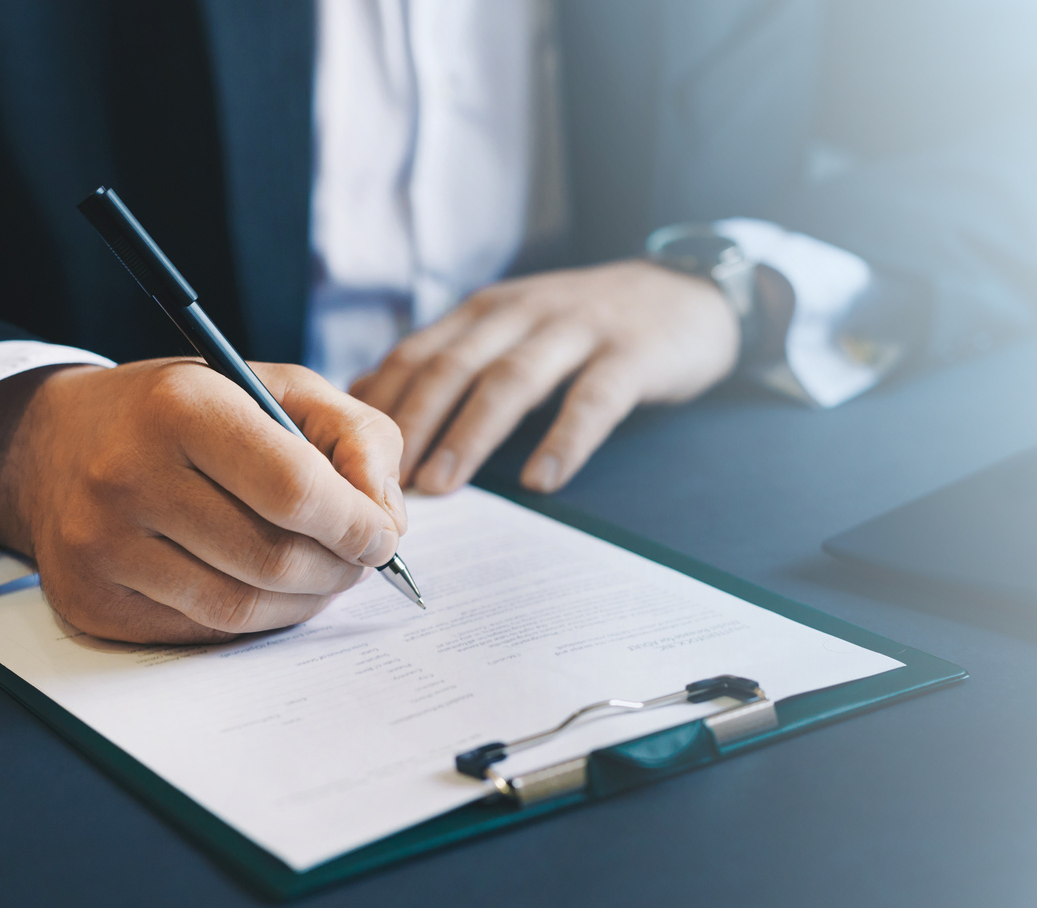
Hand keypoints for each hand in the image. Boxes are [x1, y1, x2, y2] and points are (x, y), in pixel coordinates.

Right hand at [0, 360, 408, 643]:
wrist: (58, 442)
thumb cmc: (189, 411)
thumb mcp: (280, 388)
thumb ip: (358, 437)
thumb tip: (388, 520)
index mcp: (181, 406)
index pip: (294, 489)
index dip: (356, 524)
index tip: (383, 536)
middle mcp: (127, 474)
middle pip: (274, 558)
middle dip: (338, 569)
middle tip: (357, 560)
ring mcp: (99, 544)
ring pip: (241, 608)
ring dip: (304, 602)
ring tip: (321, 576)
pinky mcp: (90, 599)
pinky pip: (200, 631)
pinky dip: (253, 620)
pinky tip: (264, 590)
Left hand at [351, 259, 739, 495]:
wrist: (690, 293)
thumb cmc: (591, 325)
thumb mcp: (514, 328)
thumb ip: (454, 360)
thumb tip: (367, 408)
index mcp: (484, 313)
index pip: (414, 356)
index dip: (376, 408)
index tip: (346, 462)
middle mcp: (521, 313)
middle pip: (450, 367)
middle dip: (411, 426)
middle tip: (380, 485)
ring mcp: (578, 330)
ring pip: (509, 380)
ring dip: (469, 434)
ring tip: (442, 484)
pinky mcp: (631, 354)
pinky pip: (592, 400)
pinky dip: (563, 440)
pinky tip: (541, 479)